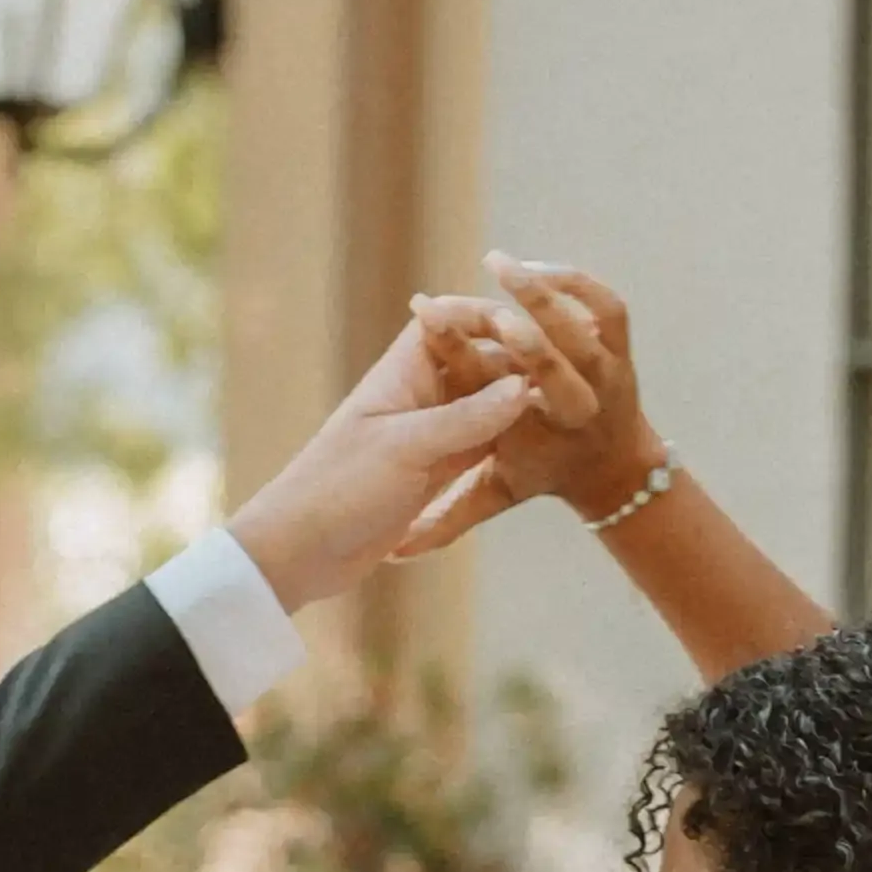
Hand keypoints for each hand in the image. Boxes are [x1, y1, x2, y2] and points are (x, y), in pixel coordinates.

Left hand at [223, 313, 549, 620]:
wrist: (301, 552)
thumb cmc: (340, 488)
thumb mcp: (408, 449)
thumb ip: (468, 418)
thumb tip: (525, 386)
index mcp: (402, 372)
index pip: (450, 322)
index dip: (492, 319)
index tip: (540, 327)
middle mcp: (417, 395)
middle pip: (477, 362)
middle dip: (517, 363)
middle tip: (571, 369)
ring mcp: (428, 434)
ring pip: (484, 406)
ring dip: (518, 405)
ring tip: (569, 407)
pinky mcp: (433, 471)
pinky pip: (480, 446)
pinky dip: (506, 442)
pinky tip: (544, 444)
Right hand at [394, 256, 663, 558]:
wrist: (615, 466)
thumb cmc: (542, 472)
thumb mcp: (497, 492)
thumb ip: (448, 517)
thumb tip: (396, 553)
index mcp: (537, 439)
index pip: (489, 392)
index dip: (457, 354)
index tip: (425, 318)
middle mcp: (575, 408)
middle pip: (549, 366)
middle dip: (517, 337)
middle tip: (481, 305)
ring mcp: (606, 375)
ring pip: (580, 330)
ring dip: (541, 295)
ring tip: (498, 263)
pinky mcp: (621, 348)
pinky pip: (608, 308)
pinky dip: (577, 283)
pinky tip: (535, 265)